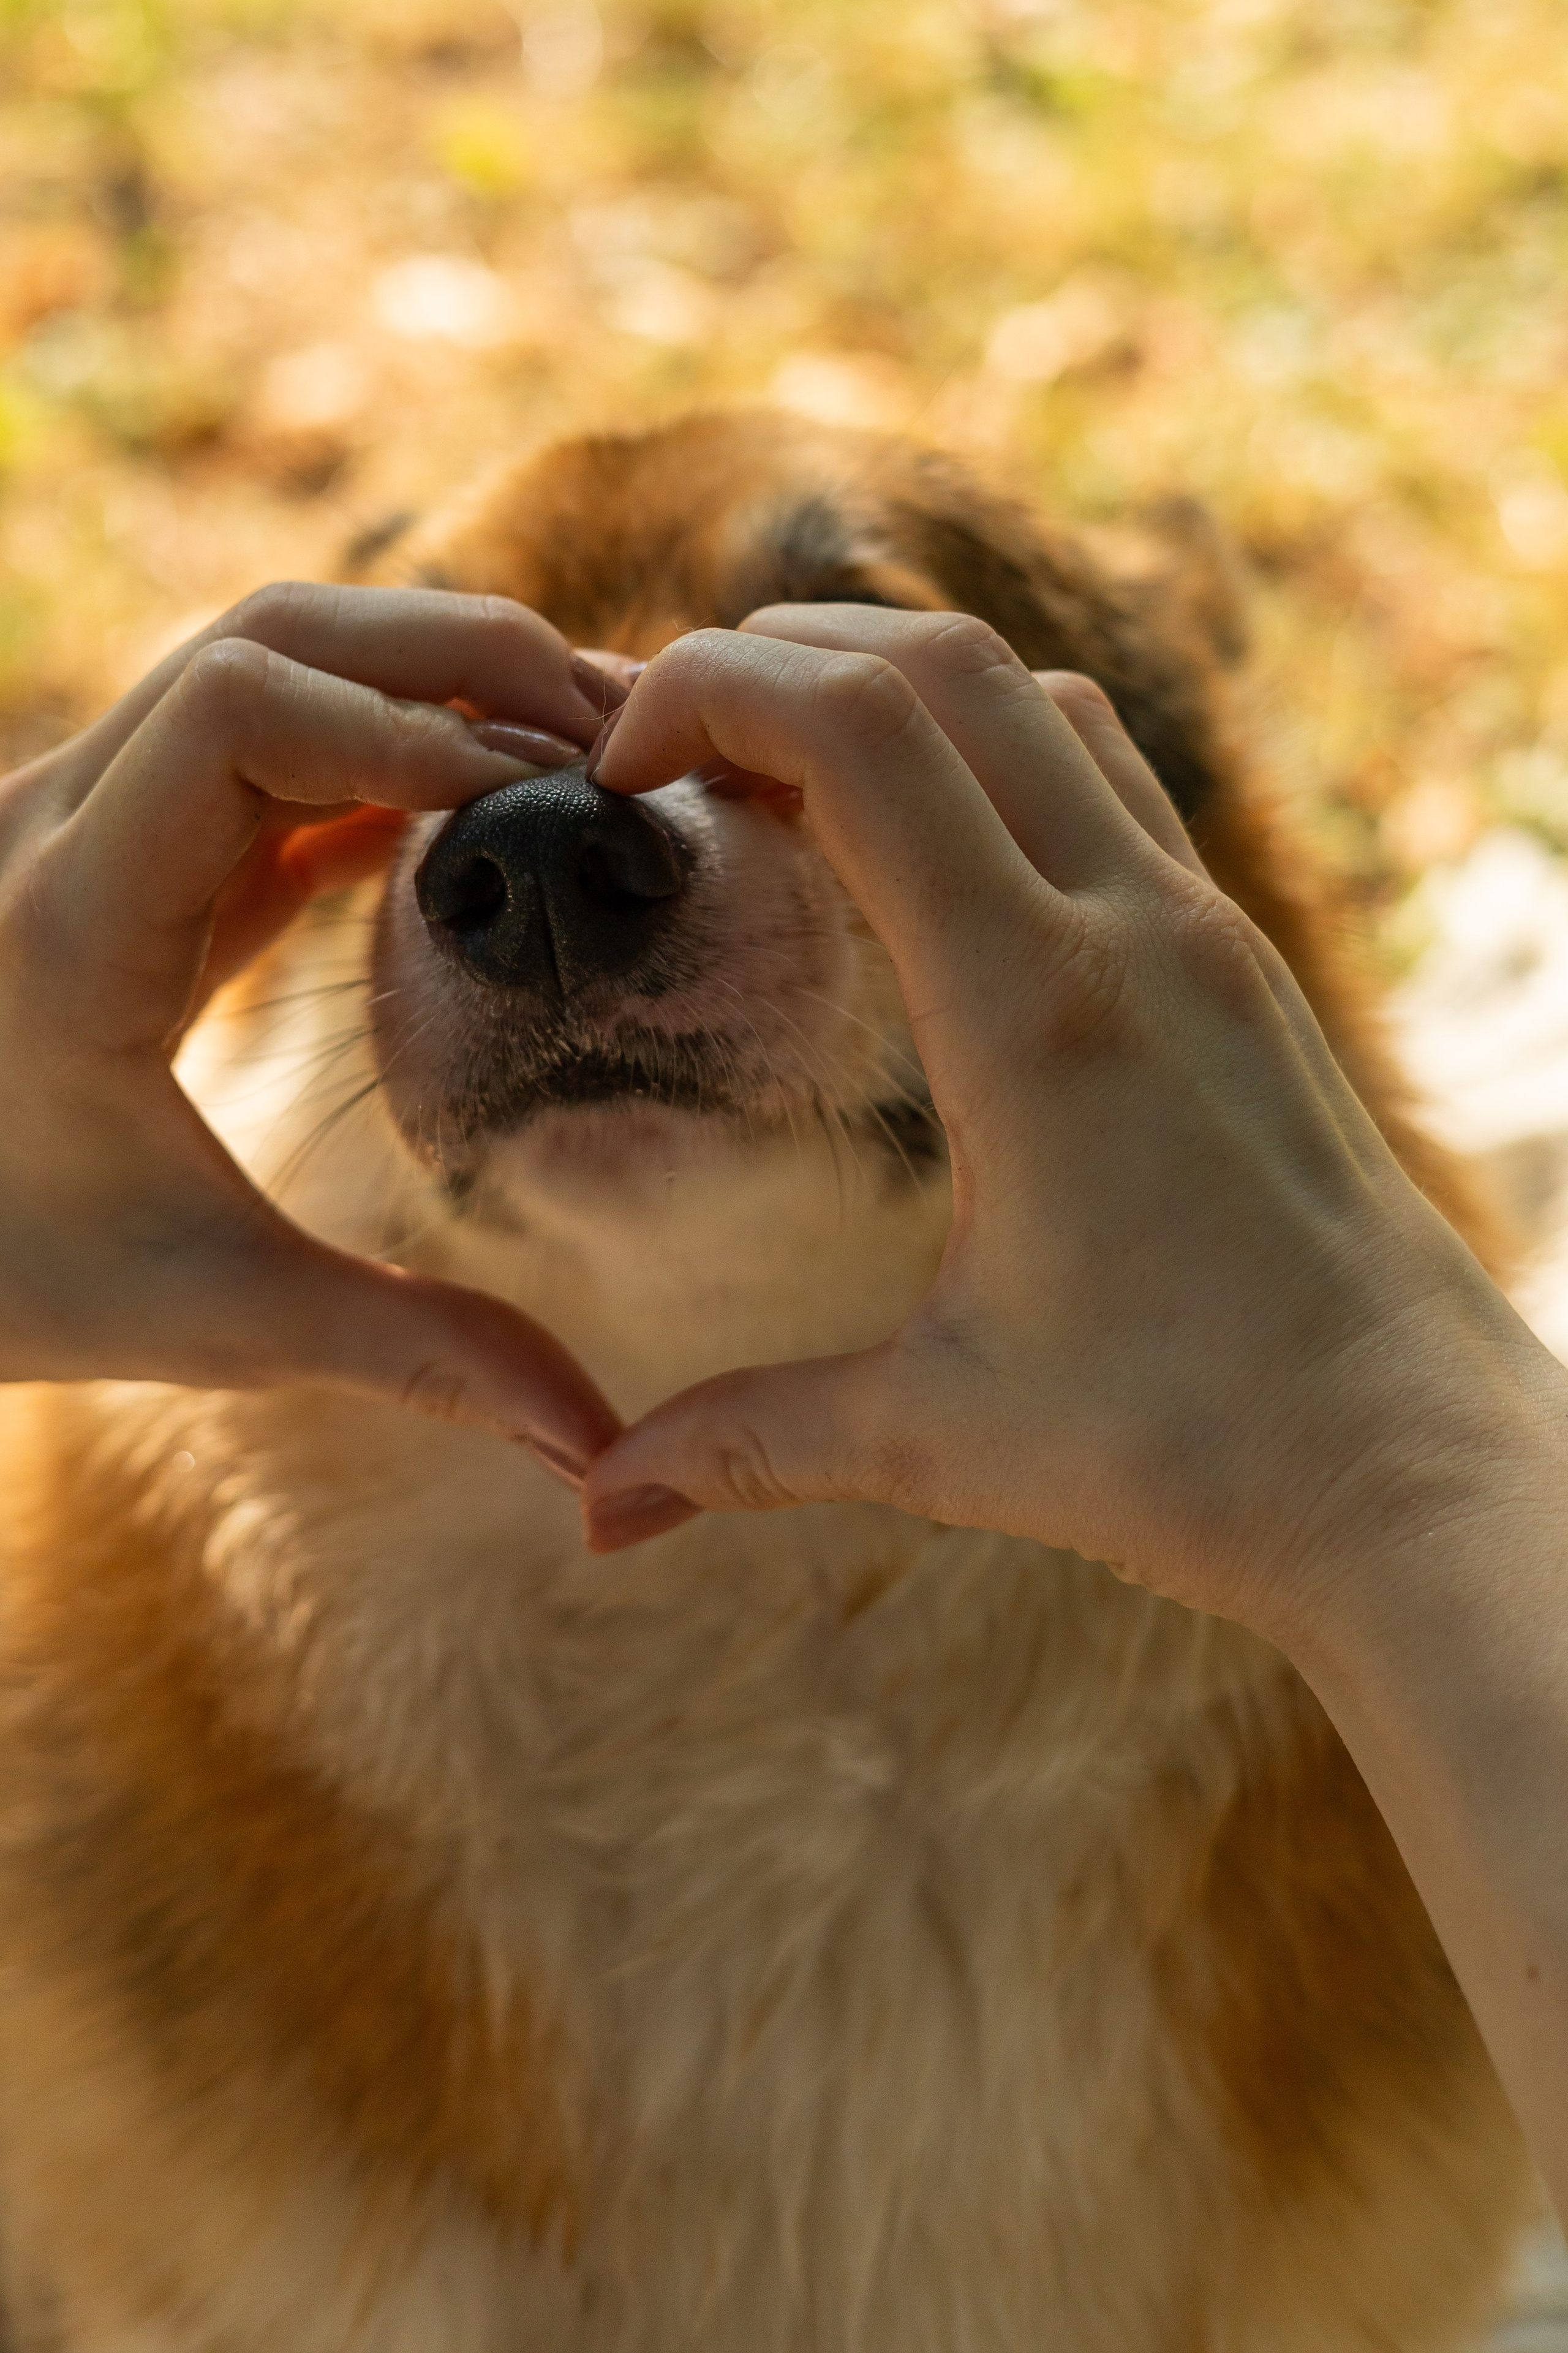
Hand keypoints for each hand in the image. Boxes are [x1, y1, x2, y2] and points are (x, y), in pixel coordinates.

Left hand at [0, 582, 625, 1474]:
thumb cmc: (15, 1285)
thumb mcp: (223, 1320)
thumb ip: (420, 1359)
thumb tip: (598, 1448)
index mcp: (70, 918)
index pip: (241, 710)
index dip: (412, 721)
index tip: (543, 799)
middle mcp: (52, 828)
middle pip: (266, 639)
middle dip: (452, 657)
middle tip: (607, 726)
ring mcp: (74, 821)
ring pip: (257, 664)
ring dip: (417, 684)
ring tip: (560, 750)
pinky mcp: (110, 847)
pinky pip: (250, 745)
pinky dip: (371, 747)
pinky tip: (474, 807)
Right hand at [579, 607, 1554, 1639]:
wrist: (1415, 1470)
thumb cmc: (1196, 1451)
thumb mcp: (942, 1440)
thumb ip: (750, 1442)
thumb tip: (600, 1512)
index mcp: (1033, 1007)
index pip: (860, 732)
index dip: (711, 692)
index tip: (619, 770)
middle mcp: (1132, 930)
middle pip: (944, 665)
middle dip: (782, 659)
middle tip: (673, 756)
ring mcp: (1205, 934)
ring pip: (1043, 702)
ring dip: (900, 694)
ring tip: (785, 789)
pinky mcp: (1243, 968)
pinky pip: (1112, 786)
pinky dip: (995, 758)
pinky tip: (931, 864)